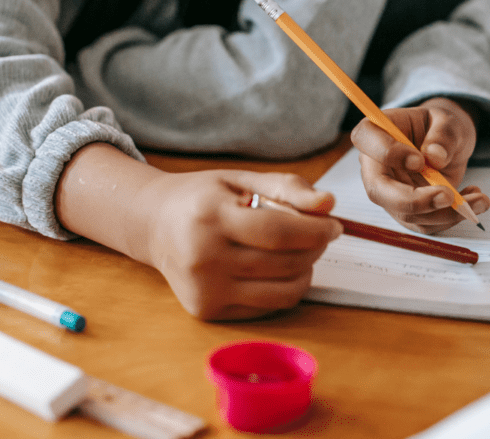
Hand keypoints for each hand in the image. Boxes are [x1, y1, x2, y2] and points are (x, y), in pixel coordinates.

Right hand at [137, 170, 341, 319]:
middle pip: (283, 263)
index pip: (277, 231)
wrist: (155, 225)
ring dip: (305, 271)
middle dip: (315, 248)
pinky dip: (285, 288)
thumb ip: (287, 188)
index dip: (315, 230)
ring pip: (282, 291)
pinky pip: (268, 306)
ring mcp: (203, 289)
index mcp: (209, 217)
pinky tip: (278, 268)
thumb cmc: (203, 198)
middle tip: (320, 234)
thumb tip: (327, 204)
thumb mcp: (242, 179)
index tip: (334, 225)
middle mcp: (202, 257)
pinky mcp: (207, 310)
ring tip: (301, 252)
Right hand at [350, 97, 489, 233]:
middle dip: (414, 201)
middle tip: (449, 196)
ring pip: (407, 215)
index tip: (419, 160)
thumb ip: (443, 134)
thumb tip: (435, 157)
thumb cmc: (440, 126)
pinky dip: (452, 218)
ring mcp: (390, 193)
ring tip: (479, 200)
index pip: (366, 141)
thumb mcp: (448, 120)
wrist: (448, 143)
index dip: (388, 153)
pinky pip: (426, 224)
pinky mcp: (409, 212)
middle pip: (379, 191)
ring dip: (445, 214)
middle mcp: (376, 166)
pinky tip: (471, 200)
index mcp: (376, 132)